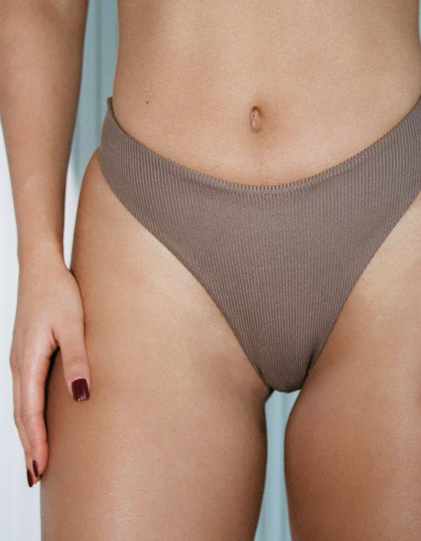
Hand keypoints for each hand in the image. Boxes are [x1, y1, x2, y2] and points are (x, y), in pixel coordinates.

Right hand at [9, 256, 89, 486]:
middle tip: (37, 476)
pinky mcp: (24, 351)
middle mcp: (18, 363)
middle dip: (29, 445)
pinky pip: (24, 390)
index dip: (36, 442)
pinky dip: (28, 411)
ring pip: (21, 403)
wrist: (40, 266)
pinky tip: (36, 417)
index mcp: (28, 361)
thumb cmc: (59, 292)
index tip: (40, 469)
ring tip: (36, 454)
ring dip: (27, 430)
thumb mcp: (73, 325)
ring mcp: (18, 357)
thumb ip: (78, 360)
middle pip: (21, 414)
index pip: (30, 412)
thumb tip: (81, 396)